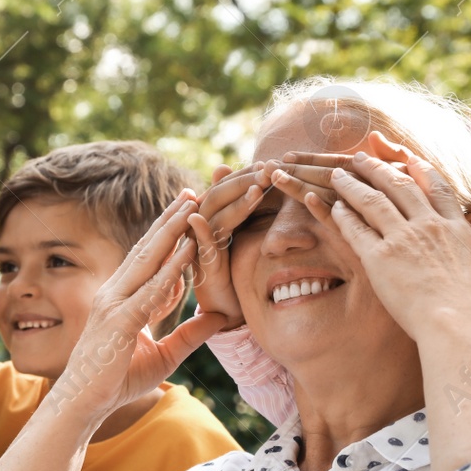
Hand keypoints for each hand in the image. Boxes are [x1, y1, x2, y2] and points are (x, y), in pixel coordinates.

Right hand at [52, 192, 226, 421]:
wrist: (82, 405)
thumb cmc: (114, 382)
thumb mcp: (164, 356)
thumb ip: (189, 336)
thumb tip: (219, 319)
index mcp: (123, 299)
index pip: (151, 262)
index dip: (171, 237)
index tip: (190, 213)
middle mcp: (116, 293)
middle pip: (148, 249)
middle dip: (171, 220)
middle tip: (192, 193)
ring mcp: (115, 303)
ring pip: (148, 259)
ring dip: (172, 231)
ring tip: (192, 206)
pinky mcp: (119, 320)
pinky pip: (151, 289)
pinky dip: (171, 268)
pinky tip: (188, 249)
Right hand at [187, 163, 269, 329]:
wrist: (229, 307)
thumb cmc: (240, 269)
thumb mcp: (248, 235)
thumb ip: (250, 209)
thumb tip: (260, 184)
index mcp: (216, 215)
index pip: (229, 186)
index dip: (247, 173)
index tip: (270, 163)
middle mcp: (204, 225)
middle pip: (220, 194)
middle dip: (244, 180)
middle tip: (269, 169)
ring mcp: (202, 244)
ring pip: (214, 216)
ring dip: (235, 202)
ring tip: (258, 189)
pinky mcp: (203, 265)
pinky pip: (200, 246)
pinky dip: (200, 231)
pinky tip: (201, 220)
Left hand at [302, 148, 470, 338]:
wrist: (456, 321)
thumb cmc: (465, 307)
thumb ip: (460, 250)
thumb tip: (458, 250)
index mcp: (455, 228)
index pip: (438, 188)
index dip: (421, 170)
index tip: (409, 159)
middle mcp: (429, 226)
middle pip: (400, 186)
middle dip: (378, 169)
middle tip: (361, 158)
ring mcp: (404, 239)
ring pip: (373, 200)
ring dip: (353, 185)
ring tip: (338, 174)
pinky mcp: (380, 257)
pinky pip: (356, 228)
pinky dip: (344, 215)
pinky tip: (334, 207)